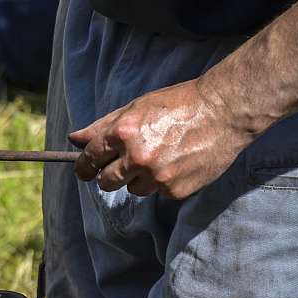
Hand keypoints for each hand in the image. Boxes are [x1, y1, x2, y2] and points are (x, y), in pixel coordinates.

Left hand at [69, 79, 253, 198]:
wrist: (223, 111)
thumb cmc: (177, 104)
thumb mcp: (135, 108)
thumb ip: (102, 126)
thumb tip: (74, 139)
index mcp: (123, 133)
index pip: (89, 160)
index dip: (83, 167)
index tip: (84, 170)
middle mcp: (137, 157)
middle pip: (106, 182)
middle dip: (109, 176)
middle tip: (122, 166)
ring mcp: (157, 176)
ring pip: (133, 189)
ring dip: (140, 179)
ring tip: (160, 157)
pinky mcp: (176, 190)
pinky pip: (159, 193)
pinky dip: (164, 182)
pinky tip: (178, 163)